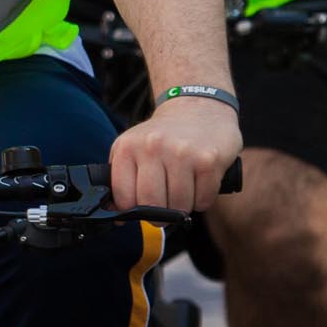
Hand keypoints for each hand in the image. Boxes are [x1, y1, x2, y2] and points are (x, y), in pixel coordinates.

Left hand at [109, 90, 241, 219]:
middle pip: (151, 205)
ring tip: (183, 191)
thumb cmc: (164, 137)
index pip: (124, 198)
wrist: (199, 107)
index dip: (133, 210)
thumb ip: (121, 180)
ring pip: (178, 206)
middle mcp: (153, 147)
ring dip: (182, 207)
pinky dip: (202, 200)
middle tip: (164, 208)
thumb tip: (117, 218)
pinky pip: (203, 200)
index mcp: (128, 147)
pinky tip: (199, 184)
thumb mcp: (133, 148)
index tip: (140, 206)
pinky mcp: (209, 160)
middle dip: (158, 215)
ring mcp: (182, 153)